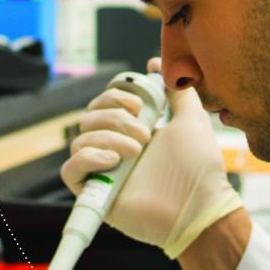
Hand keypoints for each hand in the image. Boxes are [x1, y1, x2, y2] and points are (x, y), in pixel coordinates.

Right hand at [61, 58, 242, 258]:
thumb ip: (177, 90)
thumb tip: (155, 63)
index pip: (105, 103)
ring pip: (79, 139)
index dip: (115, 95)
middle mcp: (116, 149)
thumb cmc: (199, 167)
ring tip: (136, 150)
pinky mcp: (96, 194)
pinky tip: (113, 159)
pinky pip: (69, 170)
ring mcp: (104, 172)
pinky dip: (87, 157)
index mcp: (134, 131)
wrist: (199, 206)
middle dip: (114, 116)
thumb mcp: (190, 118)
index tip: (138, 103)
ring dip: (108, 136)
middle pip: (89, 117)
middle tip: (144, 132)